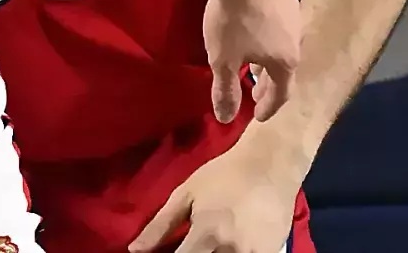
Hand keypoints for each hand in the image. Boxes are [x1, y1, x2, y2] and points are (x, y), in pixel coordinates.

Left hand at [129, 129, 307, 252]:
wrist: (270, 164)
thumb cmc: (223, 175)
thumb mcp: (186, 193)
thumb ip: (160, 224)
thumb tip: (134, 249)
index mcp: (207, 232)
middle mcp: (231, 247)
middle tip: (196, 244)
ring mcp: (255, 252)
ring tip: (212, 243)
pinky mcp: (273, 252)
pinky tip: (231, 245)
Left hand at [202, 0, 300, 123]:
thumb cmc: (232, 18)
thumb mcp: (222, 59)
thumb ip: (226, 90)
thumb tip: (227, 118)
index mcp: (285, 60)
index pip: (281, 93)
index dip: (269, 107)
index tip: (258, 117)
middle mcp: (297, 38)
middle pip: (284, 68)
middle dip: (269, 84)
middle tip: (256, 93)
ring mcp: (295, 11)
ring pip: (283, 41)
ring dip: (270, 56)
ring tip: (255, 61)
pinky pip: (279, 15)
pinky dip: (269, 28)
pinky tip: (258, 22)